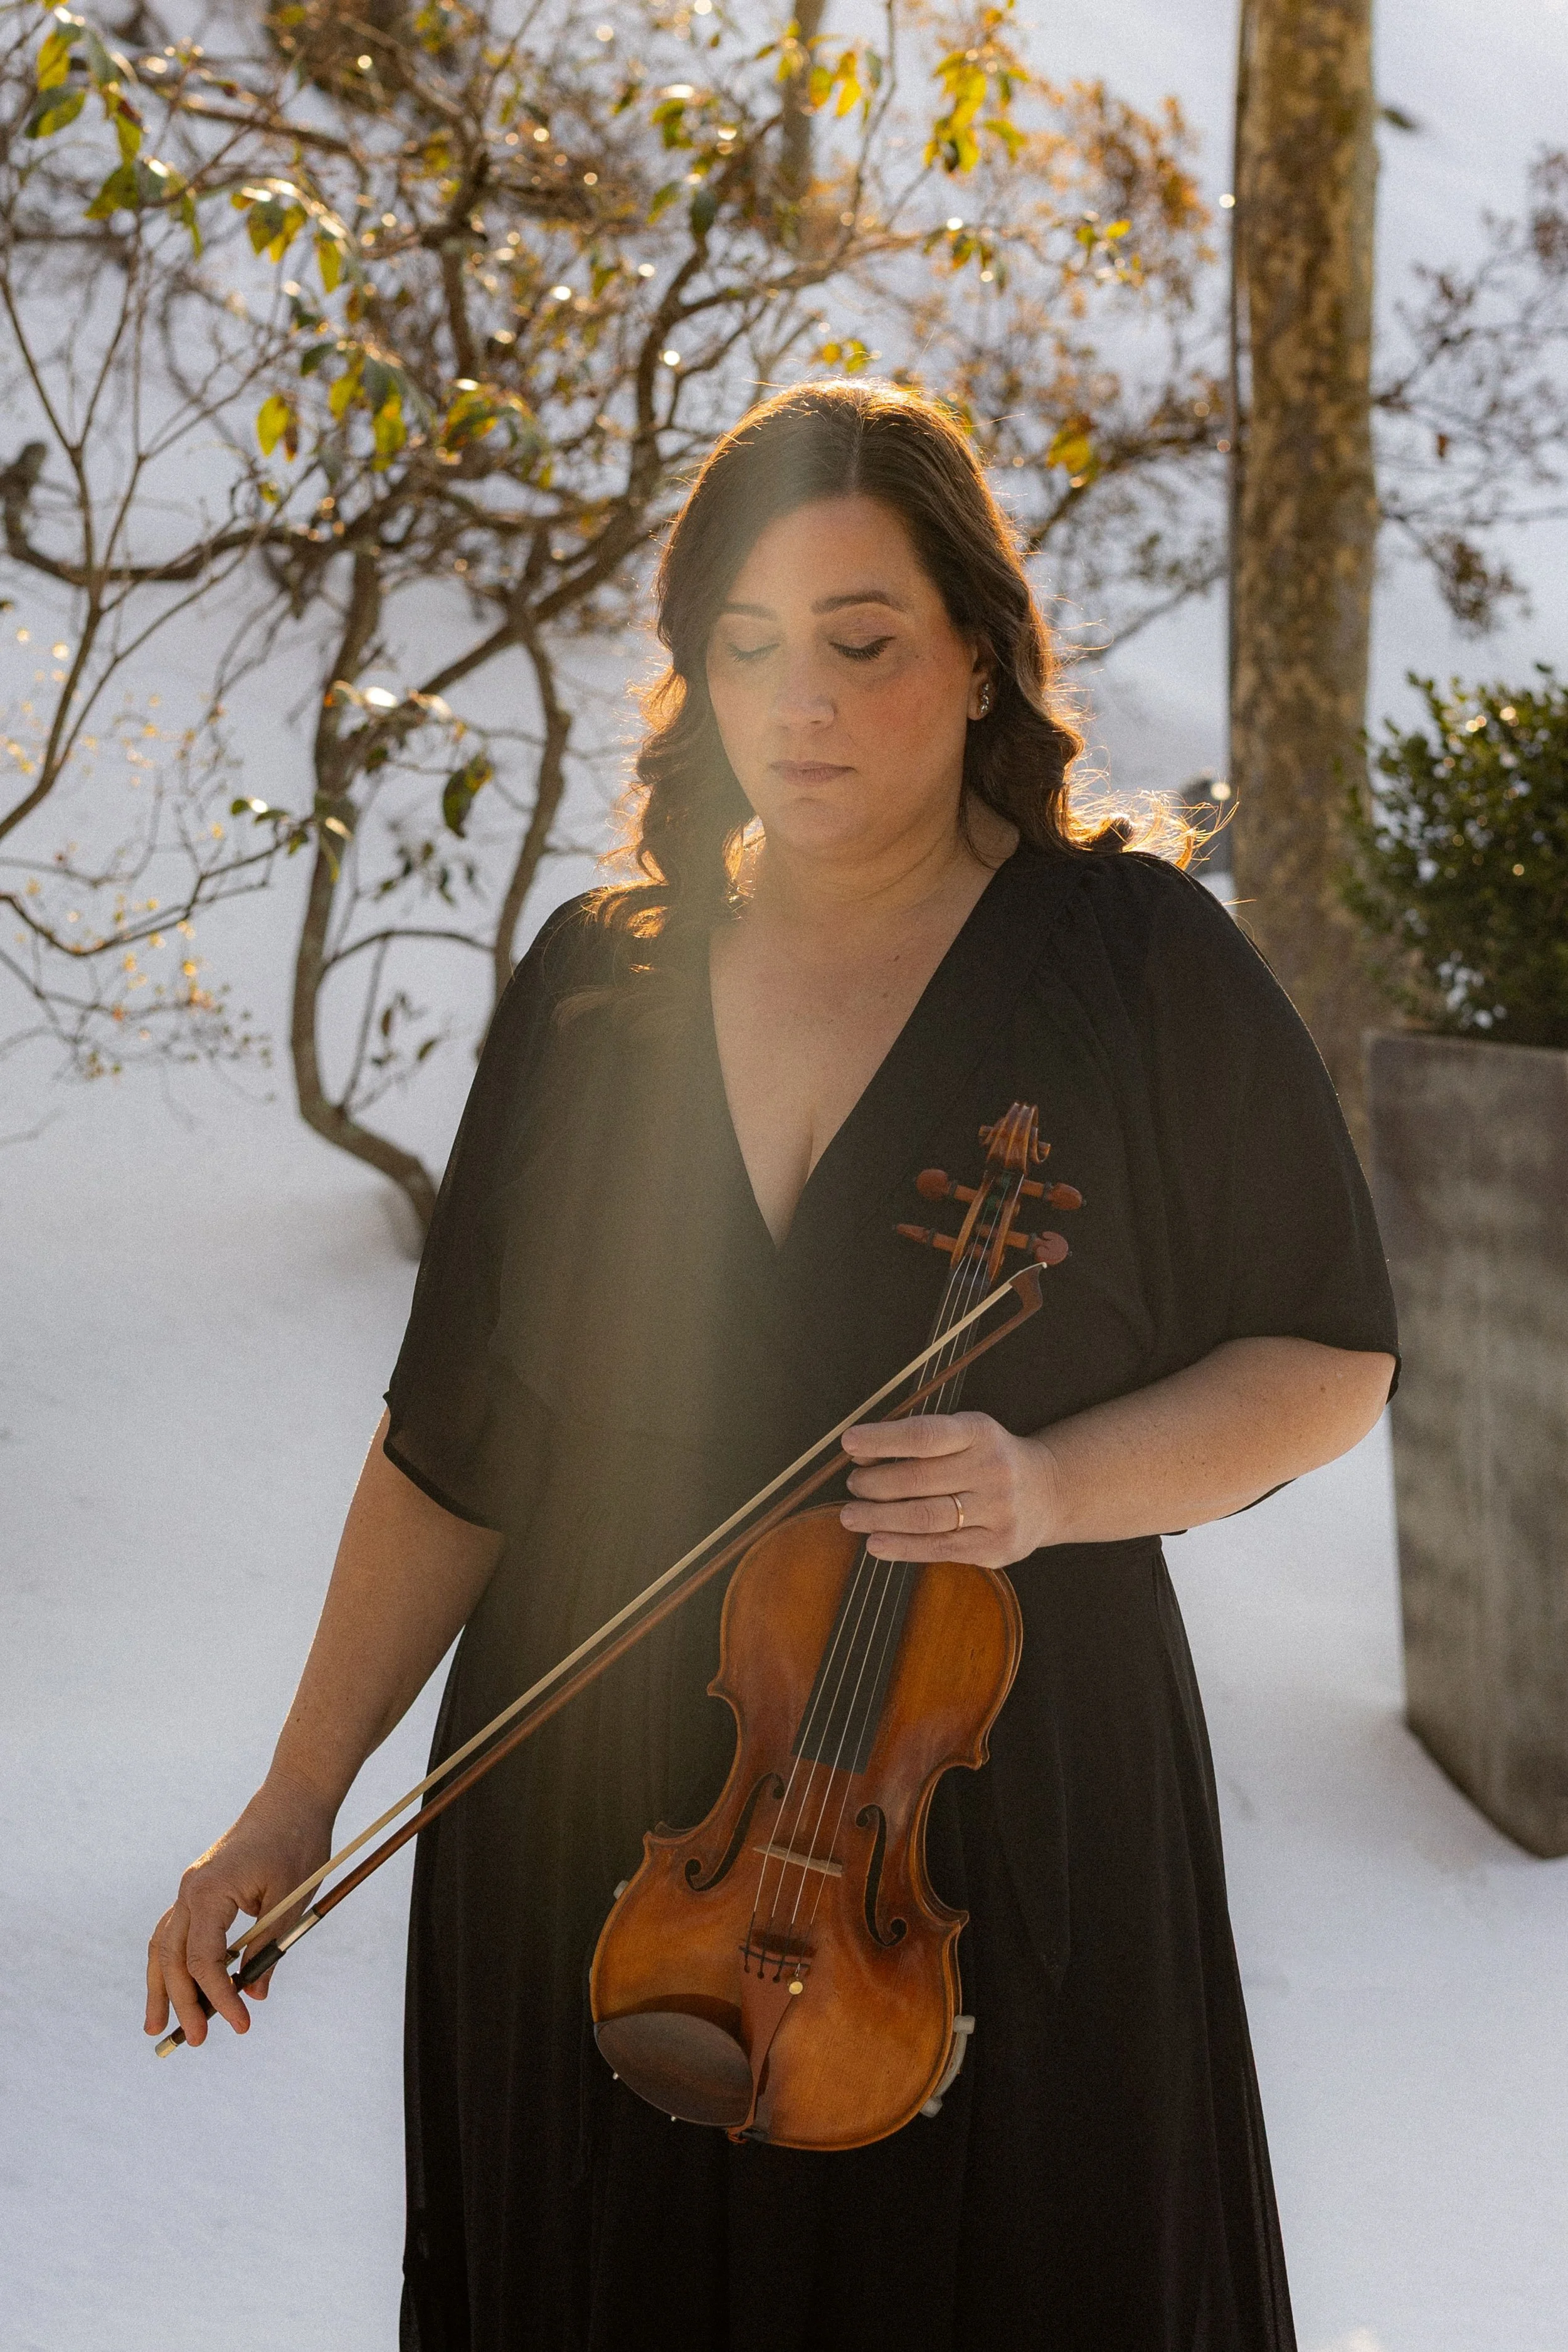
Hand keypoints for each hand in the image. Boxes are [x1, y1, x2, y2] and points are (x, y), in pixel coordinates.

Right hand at [144, 1773, 334, 2047]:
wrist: (293, 1798)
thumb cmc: (298, 1844)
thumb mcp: (291, 1902)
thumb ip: (269, 1948)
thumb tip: (255, 1996)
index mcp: (210, 1893)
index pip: (204, 1961)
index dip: (220, 1998)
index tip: (241, 2025)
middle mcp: (190, 1890)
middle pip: (173, 1958)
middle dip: (181, 2003)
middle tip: (195, 2041)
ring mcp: (191, 1887)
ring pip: (163, 1945)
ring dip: (160, 1986)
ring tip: (156, 2024)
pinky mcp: (199, 1886)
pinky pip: (174, 1929)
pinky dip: (170, 1959)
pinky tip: (173, 1983)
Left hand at [839, 1411, 1062, 1567]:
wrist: (1047, 1492)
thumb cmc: (986, 1458)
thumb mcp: (964, 1434)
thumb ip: (918, 1442)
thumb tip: (861, 1457)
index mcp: (980, 1432)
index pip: (924, 1435)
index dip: (882, 1439)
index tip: (848, 1443)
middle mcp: (992, 1469)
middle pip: (918, 1480)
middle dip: (874, 1484)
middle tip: (852, 1486)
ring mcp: (997, 1511)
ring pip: (925, 1518)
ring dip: (879, 1518)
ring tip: (851, 1516)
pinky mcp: (996, 1546)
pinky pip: (939, 1548)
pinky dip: (901, 1547)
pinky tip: (876, 1543)